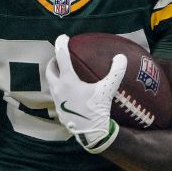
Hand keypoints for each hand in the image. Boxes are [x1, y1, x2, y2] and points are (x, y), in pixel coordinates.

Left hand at [45, 34, 125, 153]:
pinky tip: (68, 90)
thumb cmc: (97, 109)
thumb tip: (121, 57)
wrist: (90, 133)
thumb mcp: (107, 89)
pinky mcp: (58, 109)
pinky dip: (59, 87)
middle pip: (50, 70)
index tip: (63, 37)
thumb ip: (116, 72)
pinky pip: (55, 94)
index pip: (61, 57)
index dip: (61, 45)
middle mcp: (58, 89)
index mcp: (67, 81)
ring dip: (55, 75)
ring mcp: (57, 100)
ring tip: (63, 72)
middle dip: (53, 61)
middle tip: (60, 56)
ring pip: (51, 83)